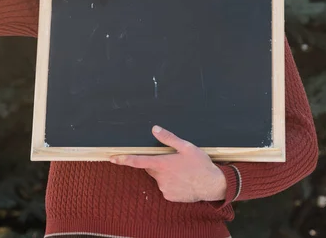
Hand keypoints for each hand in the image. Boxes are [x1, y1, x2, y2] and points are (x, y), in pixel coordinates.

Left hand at [110, 125, 226, 202]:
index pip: (138, 161)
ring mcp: (164, 188)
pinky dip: (171, 182)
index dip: (124, 159)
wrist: (213, 185)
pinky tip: (183, 180)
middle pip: (151, 168)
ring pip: (159, 178)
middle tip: (173, 161)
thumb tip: (154, 128)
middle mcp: (160, 177)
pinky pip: (165, 187)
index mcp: (162, 164)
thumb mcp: (186, 147)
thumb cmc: (200, 164)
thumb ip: (168, 138)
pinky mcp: (169, 196)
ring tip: (182, 171)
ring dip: (166, 173)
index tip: (112, 158)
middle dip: (158, 163)